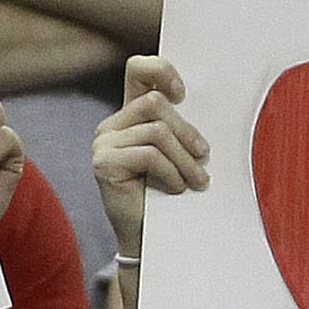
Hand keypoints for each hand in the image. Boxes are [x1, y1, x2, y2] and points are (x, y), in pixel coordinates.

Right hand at [93, 54, 207, 258]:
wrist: (147, 238)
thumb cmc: (165, 196)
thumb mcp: (176, 154)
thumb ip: (179, 128)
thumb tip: (205, 108)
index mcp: (129, 116)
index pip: (138, 70)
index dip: (161, 70)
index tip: (183, 93)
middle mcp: (112, 125)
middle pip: (155, 103)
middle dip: (187, 132)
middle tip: (204, 159)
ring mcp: (104, 143)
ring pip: (156, 131)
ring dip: (184, 159)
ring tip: (195, 181)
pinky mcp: (104, 163)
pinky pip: (148, 154)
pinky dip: (170, 172)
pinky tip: (175, 187)